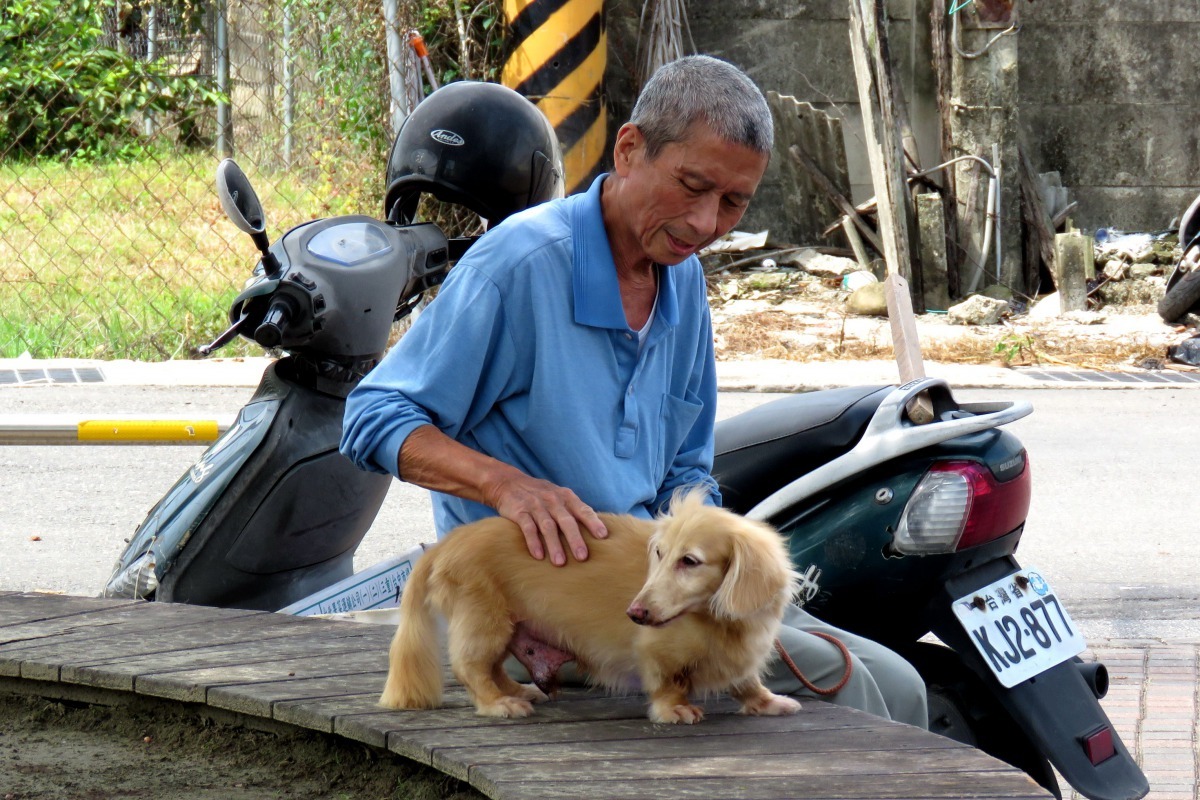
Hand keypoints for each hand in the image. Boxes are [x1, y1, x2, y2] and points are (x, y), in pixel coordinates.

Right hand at [486, 470, 606, 565]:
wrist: (508, 483)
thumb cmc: (541, 495)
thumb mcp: (559, 496)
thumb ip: (574, 510)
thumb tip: (595, 531)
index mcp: (566, 497)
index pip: (583, 509)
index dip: (593, 522)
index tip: (603, 536)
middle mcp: (553, 500)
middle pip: (566, 521)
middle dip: (575, 539)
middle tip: (583, 557)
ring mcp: (536, 505)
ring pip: (548, 526)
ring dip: (554, 545)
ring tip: (560, 562)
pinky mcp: (520, 511)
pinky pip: (528, 527)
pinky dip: (533, 541)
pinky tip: (538, 556)